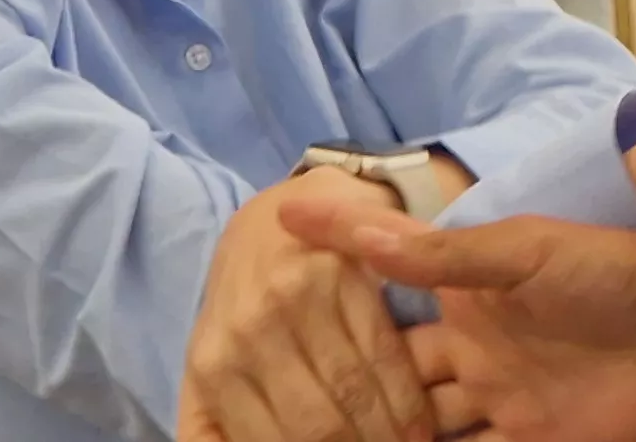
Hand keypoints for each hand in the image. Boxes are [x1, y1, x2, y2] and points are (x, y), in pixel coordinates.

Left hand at [180, 169, 439, 441]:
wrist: (276, 216)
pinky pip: (387, 352)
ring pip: (358, 394)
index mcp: (214, 365)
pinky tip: (421, 423)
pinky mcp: (344, 272)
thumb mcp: (214, 362)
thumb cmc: (244, 304)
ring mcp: (297, 297)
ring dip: (392, 437)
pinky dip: (409, 399)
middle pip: (320, 427)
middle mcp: (250, 330)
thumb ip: (216, 422)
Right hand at [286, 196, 635, 441]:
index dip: (334, 363)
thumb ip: (422, 249)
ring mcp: (514, 417)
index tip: (270, 371)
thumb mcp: (514, 251)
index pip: (382, 347)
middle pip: (399, 408)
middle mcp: (481, 370)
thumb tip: (317, 210)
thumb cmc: (614, 269)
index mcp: (466, 314)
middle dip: (353, 423)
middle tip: (296, 430)